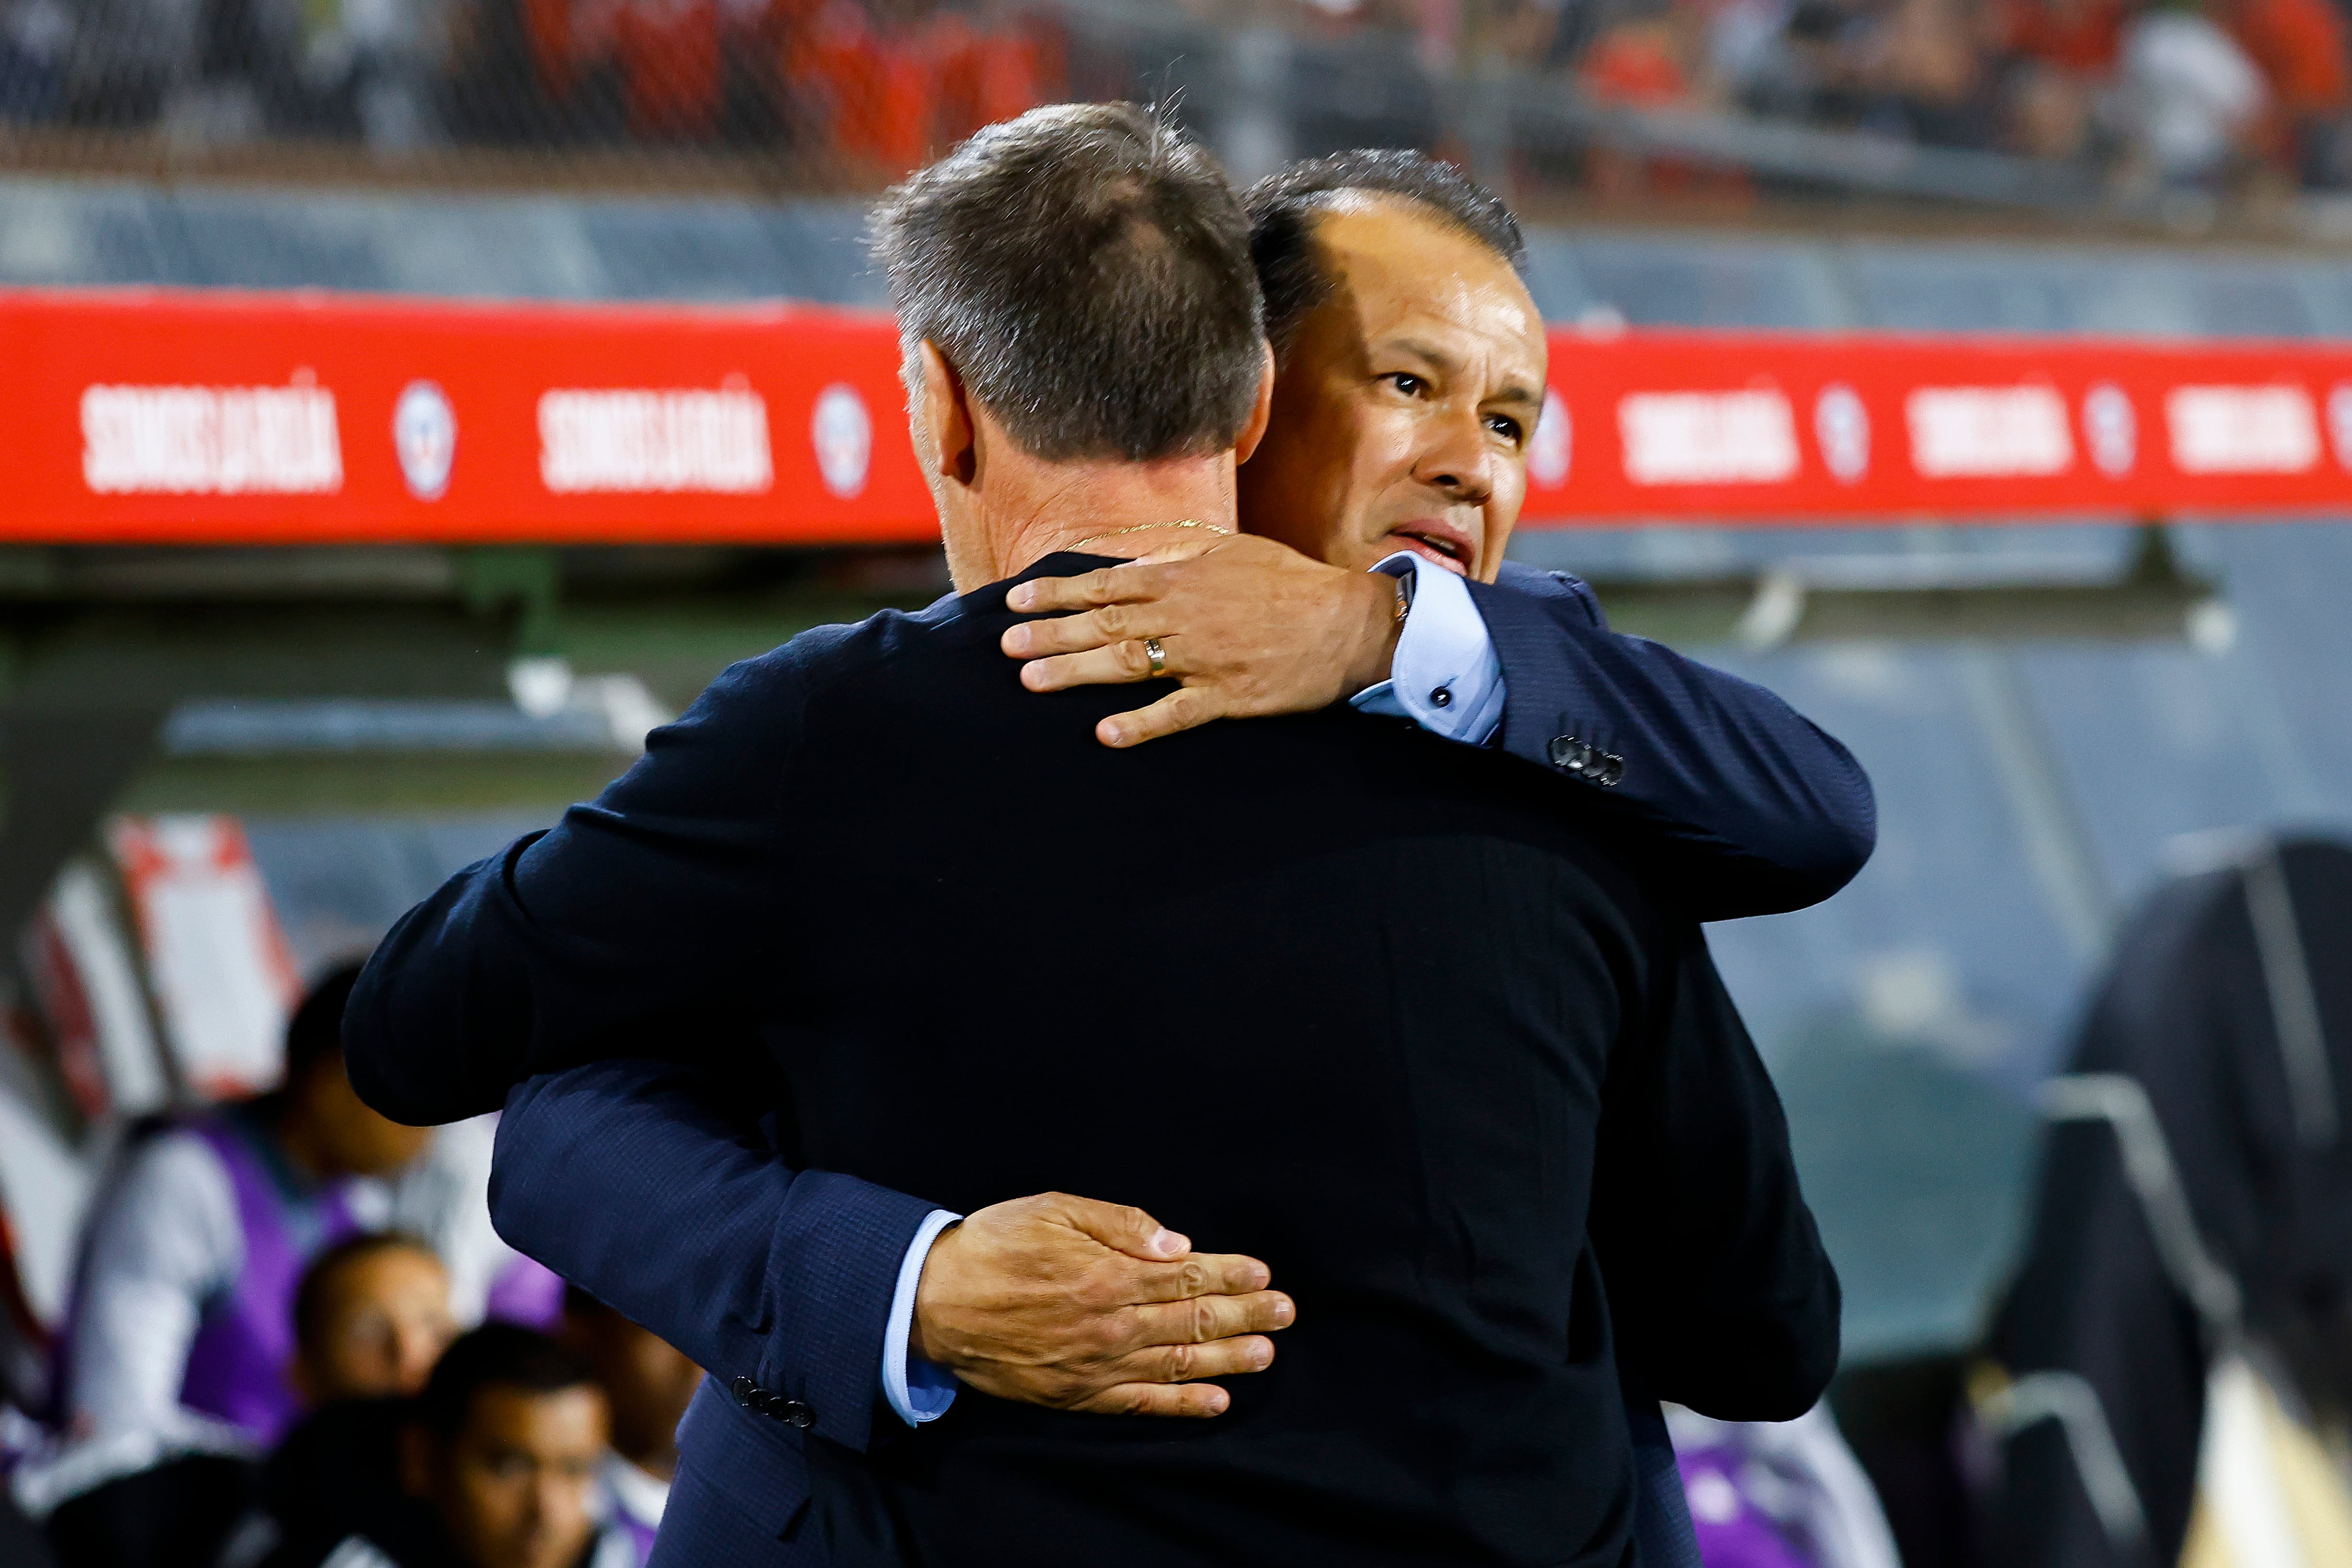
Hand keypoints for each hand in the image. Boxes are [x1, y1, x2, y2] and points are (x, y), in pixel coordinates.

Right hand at [910, 1191, 1293, 1417]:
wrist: (933, 1302)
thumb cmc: (993, 1246)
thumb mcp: (1054, 1209)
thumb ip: (1120, 1224)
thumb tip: (1177, 1242)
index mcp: (1109, 1273)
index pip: (1187, 1277)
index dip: (1230, 1275)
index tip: (1264, 1274)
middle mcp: (1111, 1324)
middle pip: (1192, 1321)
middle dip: (1245, 1314)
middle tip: (1285, 1312)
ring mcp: (1096, 1365)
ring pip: (1177, 1364)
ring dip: (1228, 1359)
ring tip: (1267, 1353)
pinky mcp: (1077, 1394)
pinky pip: (1141, 1402)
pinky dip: (1181, 1404)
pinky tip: (1215, 1401)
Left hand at [1001, 534, 1401, 747]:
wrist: (1347, 621)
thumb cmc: (1290, 581)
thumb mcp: (1231, 550)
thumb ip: (1177, 555)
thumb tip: (1129, 559)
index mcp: (1182, 579)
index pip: (1105, 584)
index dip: (1057, 592)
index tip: (1016, 599)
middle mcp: (1184, 616)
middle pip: (1105, 624)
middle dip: (1051, 634)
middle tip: (1007, 647)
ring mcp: (1203, 658)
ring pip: (1128, 664)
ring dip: (1077, 672)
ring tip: (1033, 681)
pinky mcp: (1228, 696)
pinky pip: (1177, 713)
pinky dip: (1141, 724)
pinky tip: (1106, 733)